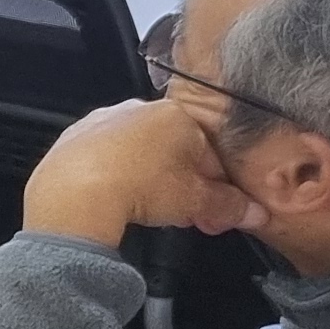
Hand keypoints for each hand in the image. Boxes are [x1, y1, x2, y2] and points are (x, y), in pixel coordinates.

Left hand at [21, 97, 269, 247]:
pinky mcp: (75, 138)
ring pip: (142, 153)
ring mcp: (103, 120)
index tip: (218, 215)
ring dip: (154, 181)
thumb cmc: (144, 187)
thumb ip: (229, 205)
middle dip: (187, 187)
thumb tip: (254, 212)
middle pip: (176, 152)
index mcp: (176, 115)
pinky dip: (119, 176)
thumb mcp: (195, 201)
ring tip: (155, 213)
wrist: (75, 191)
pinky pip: (109, 157)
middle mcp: (138, 109)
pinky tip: (120, 200)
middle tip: (190, 219)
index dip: (220, 189)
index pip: (212, 153)